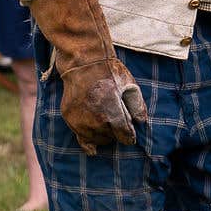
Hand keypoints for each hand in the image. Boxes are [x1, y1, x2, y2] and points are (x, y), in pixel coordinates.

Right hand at [26, 0, 147, 153]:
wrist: (83, 63)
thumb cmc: (110, 73)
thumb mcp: (130, 86)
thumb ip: (137, 106)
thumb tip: (141, 122)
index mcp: (113, 115)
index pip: (125, 136)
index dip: (130, 136)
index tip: (130, 133)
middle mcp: (96, 122)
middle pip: (110, 139)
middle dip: (116, 134)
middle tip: (117, 123)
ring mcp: (80, 121)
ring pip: (96, 140)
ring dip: (103, 136)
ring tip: (106, 125)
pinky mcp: (70, 118)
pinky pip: (80, 137)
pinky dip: (88, 140)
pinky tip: (92, 147)